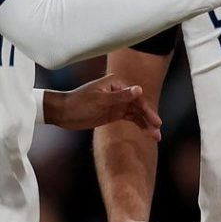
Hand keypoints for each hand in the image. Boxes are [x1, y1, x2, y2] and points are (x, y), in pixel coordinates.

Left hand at [44, 74, 161, 138]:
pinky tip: (146, 133)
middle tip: (158, 132)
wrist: (63, 113)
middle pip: (139, 106)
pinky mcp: (114, 113)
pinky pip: (130, 119)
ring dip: (146, 124)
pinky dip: (138, 125)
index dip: (147, 110)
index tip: (156, 122)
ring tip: (155, 137)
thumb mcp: (100, 100)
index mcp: (116, 84)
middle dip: (149, 119)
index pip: (137, 97)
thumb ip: (120, 96)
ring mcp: (117, 103)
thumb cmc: (79, 103)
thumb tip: (139, 89)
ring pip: (136, 114)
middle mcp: (119, 91)